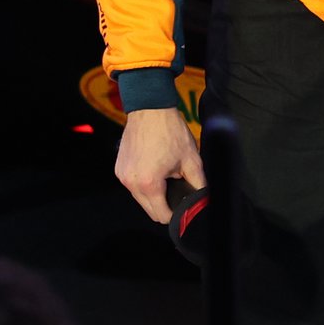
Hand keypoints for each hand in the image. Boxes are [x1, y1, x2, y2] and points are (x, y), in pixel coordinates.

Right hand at [115, 106, 205, 223]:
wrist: (150, 108)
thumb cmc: (169, 131)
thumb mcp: (191, 159)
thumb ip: (199, 183)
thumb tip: (204, 198)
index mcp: (149, 184)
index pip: (161, 216)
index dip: (175, 215)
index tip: (182, 207)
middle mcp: (132, 182)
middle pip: (149, 210)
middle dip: (163, 205)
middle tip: (175, 189)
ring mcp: (123, 175)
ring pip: (139, 199)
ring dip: (152, 194)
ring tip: (164, 176)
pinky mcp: (118, 167)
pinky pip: (132, 185)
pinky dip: (142, 183)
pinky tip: (152, 169)